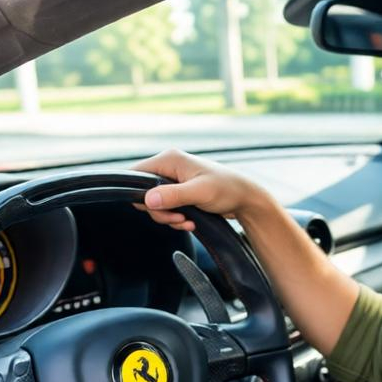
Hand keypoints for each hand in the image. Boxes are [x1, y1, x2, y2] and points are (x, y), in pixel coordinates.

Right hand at [133, 149, 264, 231]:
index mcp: (170, 159)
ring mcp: (174, 181)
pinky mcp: (180, 193)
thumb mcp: (199, 193)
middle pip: (144, 193)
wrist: (245, 199)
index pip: (136, 173)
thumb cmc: (227, 189)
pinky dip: (175, 218)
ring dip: (169, 217)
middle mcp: (169, 167)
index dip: (139, 193)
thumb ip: (173, 195)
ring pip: (155, 204)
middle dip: (160, 211)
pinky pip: (167, 209)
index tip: (156, 207)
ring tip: (188, 221)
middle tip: (178, 217)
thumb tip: (148, 199)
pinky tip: (190, 222)